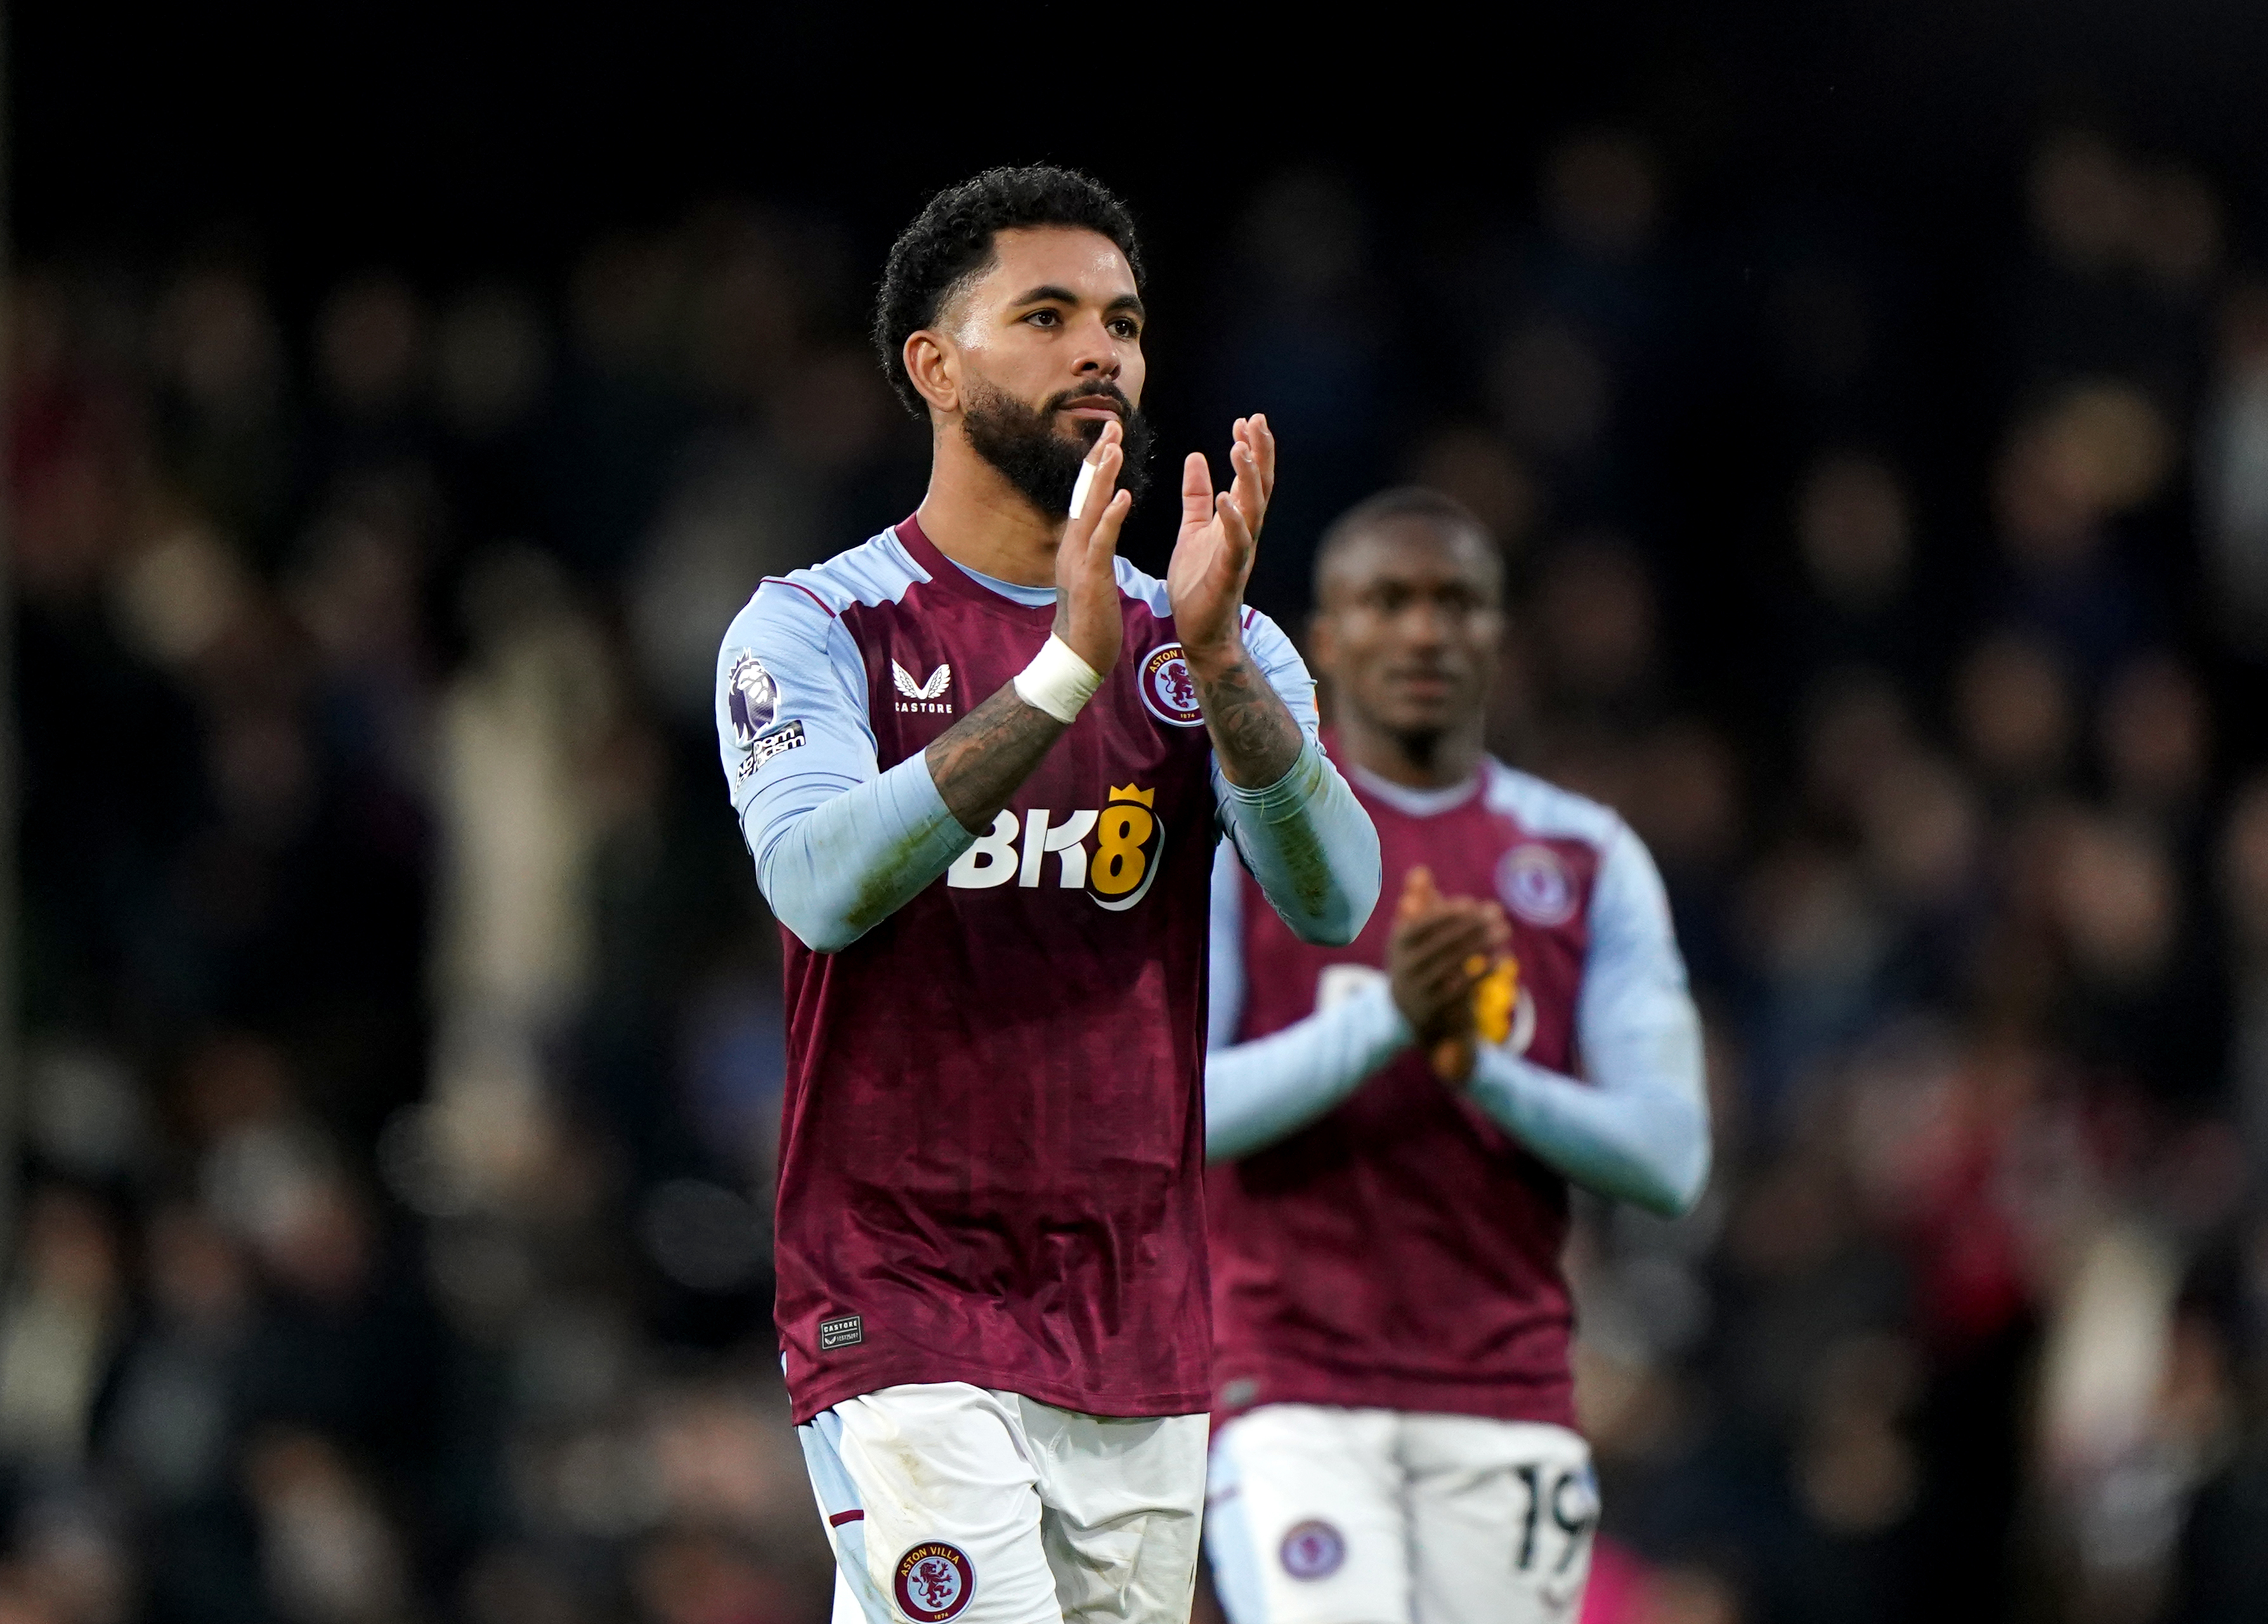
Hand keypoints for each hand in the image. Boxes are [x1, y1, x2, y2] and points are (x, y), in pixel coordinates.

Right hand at [1055, 420, 1132, 673]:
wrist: (1079, 658)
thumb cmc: (1090, 620)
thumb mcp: (1091, 576)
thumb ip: (1093, 550)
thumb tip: (1094, 531)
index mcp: (1079, 545)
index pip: (1088, 498)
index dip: (1098, 467)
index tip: (1111, 439)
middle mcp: (1074, 546)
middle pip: (1085, 494)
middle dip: (1099, 460)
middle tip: (1112, 427)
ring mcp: (1079, 560)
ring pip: (1090, 510)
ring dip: (1103, 478)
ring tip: (1114, 449)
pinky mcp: (1090, 577)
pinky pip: (1102, 542)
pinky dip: (1111, 517)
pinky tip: (1124, 497)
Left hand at [1167, 414, 1274, 672]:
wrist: (1199, 631)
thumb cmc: (1198, 583)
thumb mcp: (1193, 530)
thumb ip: (1196, 496)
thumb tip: (1196, 457)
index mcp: (1236, 521)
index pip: (1248, 478)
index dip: (1250, 448)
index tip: (1245, 419)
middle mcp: (1245, 533)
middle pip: (1259, 486)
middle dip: (1259, 453)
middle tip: (1255, 420)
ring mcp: (1239, 553)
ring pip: (1253, 509)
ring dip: (1248, 478)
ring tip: (1240, 448)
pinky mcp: (1228, 574)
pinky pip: (1235, 544)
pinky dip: (1232, 520)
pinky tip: (1225, 498)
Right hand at [1387, 867, 1507, 1070]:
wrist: (1409, 1012)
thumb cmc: (1416, 959)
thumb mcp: (1410, 932)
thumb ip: (1416, 900)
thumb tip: (1420, 870)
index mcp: (1398, 943)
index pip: (1422, 924)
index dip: (1447, 913)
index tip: (1471, 903)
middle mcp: (1405, 967)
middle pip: (1442, 942)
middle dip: (1472, 925)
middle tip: (1498, 912)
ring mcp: (1421, 989)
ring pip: (1454, 964)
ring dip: (1482, 944)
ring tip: (1505, 930)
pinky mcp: (1438, 1008)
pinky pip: (1464, 988)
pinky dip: (1484, 972)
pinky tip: (1503, 958)